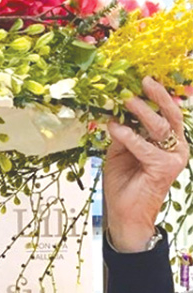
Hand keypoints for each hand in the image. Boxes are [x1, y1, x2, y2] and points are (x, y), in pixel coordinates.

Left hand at [104, 77, 188, 251]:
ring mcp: (173, 158)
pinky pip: (145, 146)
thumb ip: (123, 134)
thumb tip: (116, 114)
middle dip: (158, 96)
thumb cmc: (124, 183)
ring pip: (160, 127)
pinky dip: (129, 136)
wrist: (125, 213)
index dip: (157, 96)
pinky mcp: (163, 168)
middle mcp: (175, 148)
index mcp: (167, 142)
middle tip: (143, 80)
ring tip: (126, 100)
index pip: (166, 114)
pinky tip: (116, 127)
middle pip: (171, 115)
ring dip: (142, 111)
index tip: (143, 79)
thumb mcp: (119, 152)